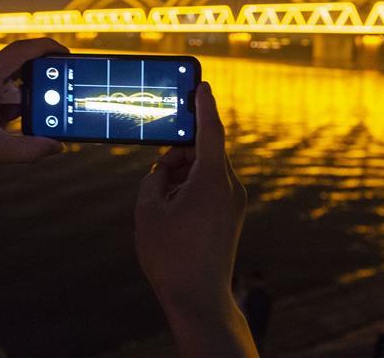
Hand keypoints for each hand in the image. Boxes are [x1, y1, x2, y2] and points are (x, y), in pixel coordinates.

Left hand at [0, 38, 66, 181]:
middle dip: (33, 90)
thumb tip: (56, 147)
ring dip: (15, 103)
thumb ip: (30, 149)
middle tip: (50, 105)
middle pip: (15, 71)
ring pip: (3, 85)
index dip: (47, 48)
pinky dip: (1, 107)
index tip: (65, 54)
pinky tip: (3, 128)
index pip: (21, 50)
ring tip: (20, 126)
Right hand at [135, 82, 256, 356]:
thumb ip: (156, 176)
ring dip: (183, 173)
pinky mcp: (232, 215)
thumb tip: (167, 167)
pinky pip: (212, 187)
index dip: (203, 105)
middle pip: (204, 151)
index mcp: (211, 180)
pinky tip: (173, 208)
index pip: (210, 130)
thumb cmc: (170, 254)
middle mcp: (229, 187)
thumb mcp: (148, 208)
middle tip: (158, 169)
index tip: (202, 85)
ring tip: (161, 200)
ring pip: (206, 170)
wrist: (198, 298)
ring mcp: (234, 202)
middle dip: (179, 153)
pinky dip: (192, 187)